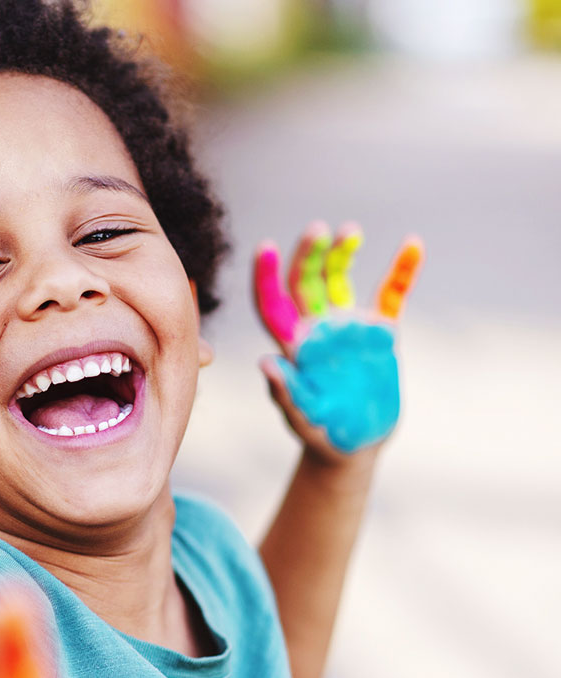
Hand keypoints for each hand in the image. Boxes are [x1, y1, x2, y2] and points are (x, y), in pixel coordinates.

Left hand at [252, 222, 422, 459]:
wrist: (354, 448)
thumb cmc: (321, 436)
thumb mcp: (303, 419)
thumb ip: (286, 393)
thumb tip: (266, 362)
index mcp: (294, 347)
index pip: (273, 304)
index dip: (266, 276)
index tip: (264, 247)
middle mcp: (317, 329)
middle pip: (305, 282)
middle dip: (309, 254)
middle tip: (319, 230)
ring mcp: (348, 327)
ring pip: (341, 279)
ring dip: (343, 253)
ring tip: (350, 232)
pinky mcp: (380, 333)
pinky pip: (392, 294)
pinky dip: (403, 270)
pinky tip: (413, 244)